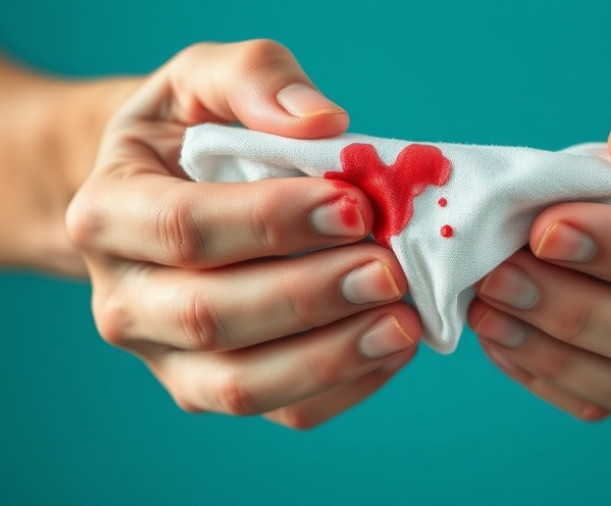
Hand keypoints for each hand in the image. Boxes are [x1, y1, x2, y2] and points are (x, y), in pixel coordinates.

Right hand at [67, 40, 420, 428]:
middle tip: (389, 270)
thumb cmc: (192, 133)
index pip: (186, 228)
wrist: (165, 193)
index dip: (273, 221)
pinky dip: (344, 388)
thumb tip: (322, 122)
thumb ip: (254, 79)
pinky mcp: (215, 388)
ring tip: (402, 322)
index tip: (353, 207)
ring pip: (243, 385)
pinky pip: (281, 412)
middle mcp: (124, 299)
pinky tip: (390, 346)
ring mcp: (167, 356)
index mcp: (109, 214)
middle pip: (211, 315)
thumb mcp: (206, 79)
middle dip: (310, 296)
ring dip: (331, 358)